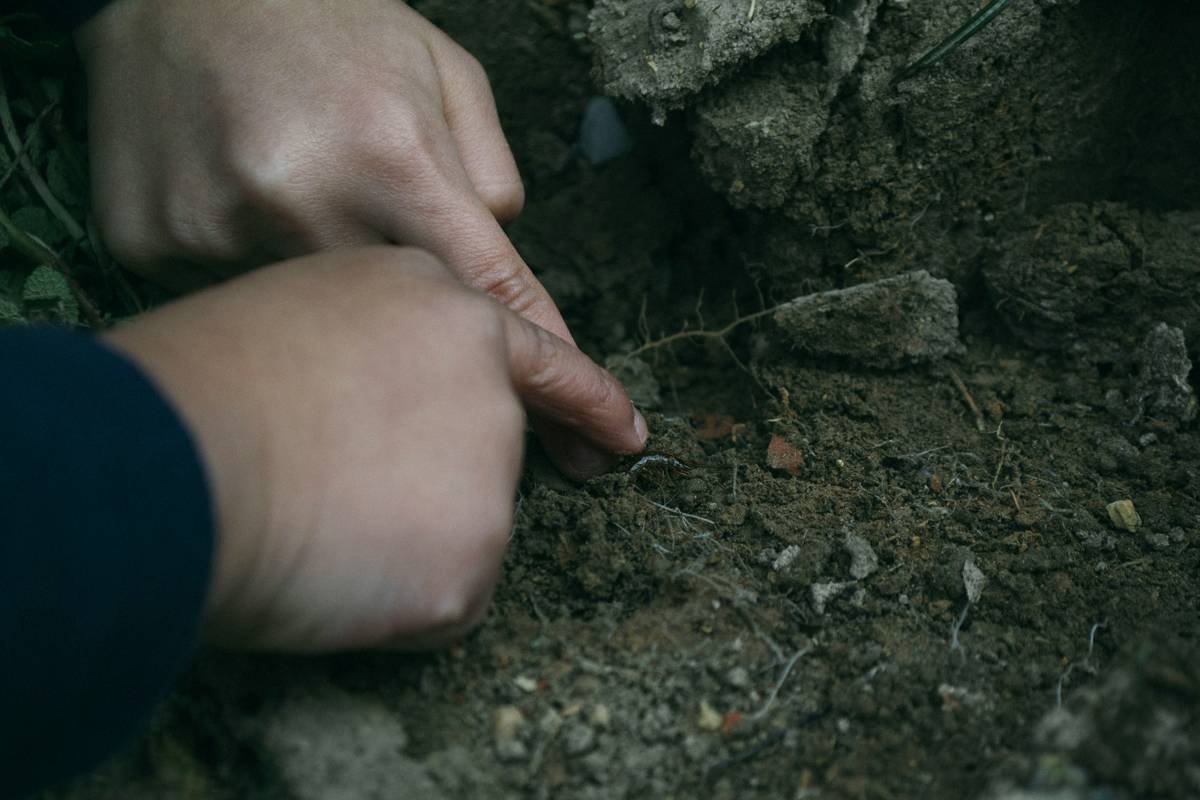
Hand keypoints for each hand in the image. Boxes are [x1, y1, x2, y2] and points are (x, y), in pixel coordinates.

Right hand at [76, 0, 565, 337]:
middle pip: (396, 326)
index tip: (594, 445)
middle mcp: (304, 195)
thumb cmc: (330, 24)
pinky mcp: (151, 241)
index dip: (550, 372)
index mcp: (392, 151)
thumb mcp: (443, 69)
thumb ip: (491, 171)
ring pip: (309, 318)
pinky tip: (236, 205)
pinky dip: (249, 275)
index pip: (490, 289)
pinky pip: (229, 299)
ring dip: (323, 296)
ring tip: (297, 200)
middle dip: (413, 331)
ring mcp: (218, 224)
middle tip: (405, 306)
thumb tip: (496, 260)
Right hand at [103, 246, 646, 650]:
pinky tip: (328, 571)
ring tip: (314, 518)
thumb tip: (396, 406)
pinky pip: (437, 605)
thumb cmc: (202, 379)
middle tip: (331, 484)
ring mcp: (489, 477)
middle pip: (480, 460)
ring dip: (398, 544)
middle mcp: (488, 386)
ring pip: (456, 537)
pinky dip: (388, 607)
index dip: (587, 401)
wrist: (170, 457)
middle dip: (425, 485)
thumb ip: (383, 346)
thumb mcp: (302, 307)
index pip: (539, 360)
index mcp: (443, 308)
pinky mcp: (472, 565)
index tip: (627, 437)